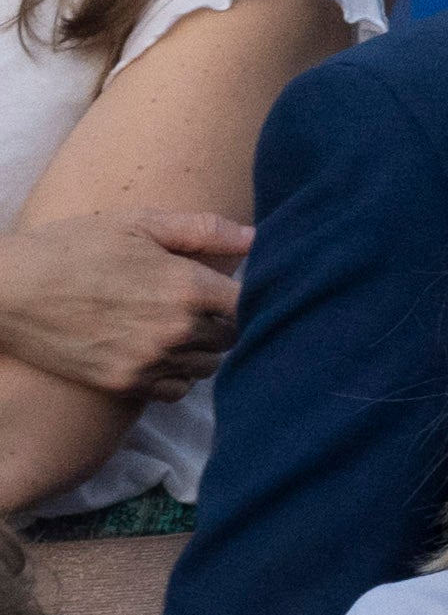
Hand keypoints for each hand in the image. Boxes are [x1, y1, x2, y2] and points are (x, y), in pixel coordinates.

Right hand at [0, 209, 246, 404]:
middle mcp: (175, 330)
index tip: (231, 286)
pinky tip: (161, 352)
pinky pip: (175, 390)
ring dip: (203, 349)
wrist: (10, 290)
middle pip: (233, 337)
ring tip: (180, 328)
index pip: (251, 303)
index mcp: (187, 287)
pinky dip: (177, 375)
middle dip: (225, 321)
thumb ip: (204, 230)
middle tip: (203, 305)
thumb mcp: (140, 223)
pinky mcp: (123, 383)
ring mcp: (149, 361)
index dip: (249, 294)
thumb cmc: (75, 248)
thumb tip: (256, 236)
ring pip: (208, 366)